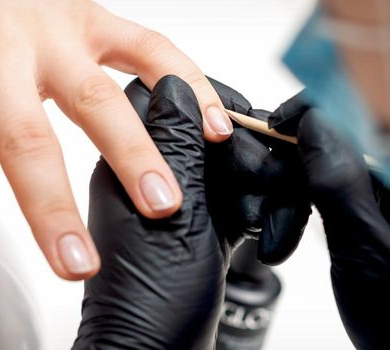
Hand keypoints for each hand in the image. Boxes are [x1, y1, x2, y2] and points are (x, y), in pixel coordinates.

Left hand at [0, 0, 233, 286]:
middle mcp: (1, 49)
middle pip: (29, 137)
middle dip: (54, 207)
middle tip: (78, 262)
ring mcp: (57, 31)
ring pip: (101, 96)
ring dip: (134, 154)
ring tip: (160, 205)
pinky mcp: (96, 18)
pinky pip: (150, 47)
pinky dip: (186, 83)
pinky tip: (211, 124)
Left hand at [74, 75, 236, 348]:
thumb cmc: (148, 303)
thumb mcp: (170, 217)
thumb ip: (174, 148)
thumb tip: (173, 81)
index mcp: (126, 164)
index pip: (166, 100)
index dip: (208, 102)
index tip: (240, 123)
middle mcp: (150, 178)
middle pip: (206, 132)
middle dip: (242, 152)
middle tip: (255, 182)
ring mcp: (177, 205)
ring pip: (228, 167)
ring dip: (256, 186)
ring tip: (257, 217)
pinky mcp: (200, 230)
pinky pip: (236, 200)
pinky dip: (258, 212)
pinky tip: (263, 232)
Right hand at [268, 94, 389, 348]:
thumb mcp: (367, 254)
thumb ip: (340, 186)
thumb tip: (312, 122)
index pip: (380, 115)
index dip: (322, 108)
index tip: (278, 122)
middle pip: (354, 140)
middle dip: (302, 166)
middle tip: (267, 195)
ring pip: (343, 166)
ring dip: (301, 194)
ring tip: (275, 235)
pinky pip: (348, 189)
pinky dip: (316, 205)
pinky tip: (289, 230)